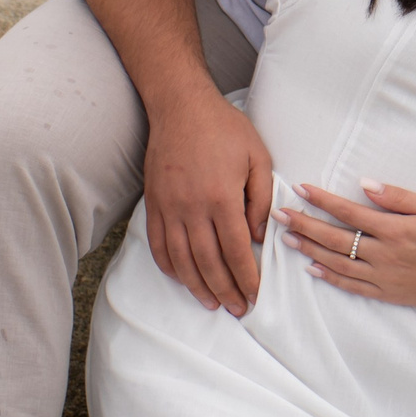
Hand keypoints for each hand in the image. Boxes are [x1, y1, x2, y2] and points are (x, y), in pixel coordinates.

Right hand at [142, 90, 273, 316]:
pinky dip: (169, 267)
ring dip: (197, 286)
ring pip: (181, 260)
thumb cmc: (225, 129)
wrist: (181, 107)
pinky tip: (182, 279)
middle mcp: (192, 207)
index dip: (246, 277)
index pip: (236, 249)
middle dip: (225, 290)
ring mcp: (169, 207)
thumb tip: (259, 237)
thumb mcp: (258, 157)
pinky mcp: (153, 204)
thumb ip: (261, 198)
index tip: (255, 295)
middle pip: (208, 262)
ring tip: (212, 303)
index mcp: (222, 196)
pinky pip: (159, 244)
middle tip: (238, 309)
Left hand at [279, 181, 415, 309]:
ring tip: (287, 239)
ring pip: (336, 263)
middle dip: (304, 225)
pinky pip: (350, 286)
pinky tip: (312, 268)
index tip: (301, 189)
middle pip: (334, 238)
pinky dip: (329, 277)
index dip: (322, 200)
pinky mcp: (386, 293)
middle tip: (279, 215)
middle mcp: (384, 255)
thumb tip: (365, 184)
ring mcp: (383, 277)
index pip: (348, 212)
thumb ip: (398, 197)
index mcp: (395, 230)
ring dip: (309, 250)